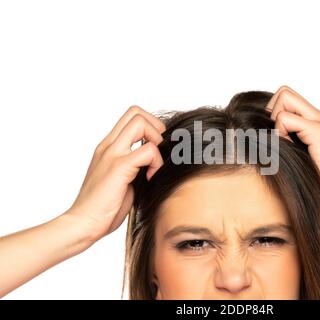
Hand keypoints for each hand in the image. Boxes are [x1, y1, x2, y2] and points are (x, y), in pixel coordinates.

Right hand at [66, 106, 164, 241]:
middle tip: (159, 153)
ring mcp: (112, 154)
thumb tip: (158, 161)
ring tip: (154, 165)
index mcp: (108, 147)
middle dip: (156, 127)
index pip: (131, 117)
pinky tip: (150, 178)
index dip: (150, 126)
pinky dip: (156, 163)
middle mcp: (109, 146)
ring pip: (140, 123)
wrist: (83, 223)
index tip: (156, 150)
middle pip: (136, 112)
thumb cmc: (103, 207)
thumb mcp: (123, 179)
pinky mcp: (118, 167)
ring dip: (157, 141)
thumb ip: (135, 165)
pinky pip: (147, 151)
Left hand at [266, 85, 319, 207]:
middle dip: (271, 111)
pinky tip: (289, 149)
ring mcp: (318, 120)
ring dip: (275, 120)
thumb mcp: (299, 158)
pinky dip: (280, 133)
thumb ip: (287, 144)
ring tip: (283, 143)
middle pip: (283, 91)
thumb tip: (260, 138)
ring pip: (283, 97)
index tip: (275, 136)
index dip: (273, 112)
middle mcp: (317, 116)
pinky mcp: (317, 129)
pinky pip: (284, 118)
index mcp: (314, 121)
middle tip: (276, 137)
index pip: (286, 97)